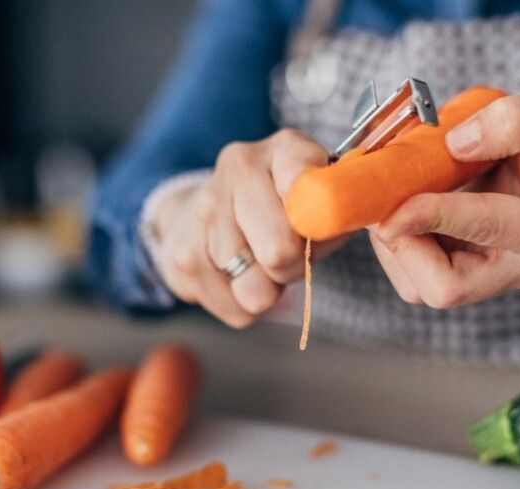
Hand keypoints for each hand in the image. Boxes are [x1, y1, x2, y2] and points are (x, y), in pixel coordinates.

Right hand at [151, 129, 344, 326]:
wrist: (200, 212)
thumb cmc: (281, 212)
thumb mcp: (321, 203)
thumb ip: (337, 215)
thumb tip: (335, 230)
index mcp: (284, 149)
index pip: (309, 190)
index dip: (319, 225)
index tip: (318, 231)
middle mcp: (239, 169)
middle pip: (280, 251)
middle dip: (292, 267)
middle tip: (290, 256)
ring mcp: (204, 210)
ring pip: (255, 287)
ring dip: (267, 288)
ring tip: (259, 262)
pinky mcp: (182, 256)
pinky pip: (235, 309)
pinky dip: (242, 304)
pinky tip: (235, 276)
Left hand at [371, 91, 519, 308]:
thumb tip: (457, 142)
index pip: (487, 229)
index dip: (435, 215)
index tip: (394, 206)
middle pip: (445, 287)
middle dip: (404, 246)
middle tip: (387, 201)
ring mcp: (490, 280)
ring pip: (419, 287)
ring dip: (394, 243)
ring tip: (400, 195)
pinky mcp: (463, 280)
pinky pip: (413, 278)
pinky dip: (397, 243)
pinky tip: (407, 209)